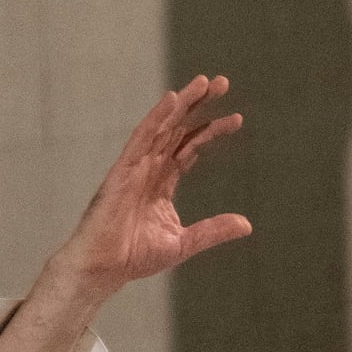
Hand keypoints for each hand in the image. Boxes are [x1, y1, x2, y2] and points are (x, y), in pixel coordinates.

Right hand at [53, 76, 250, 299]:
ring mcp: (135, 167)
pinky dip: (156, 118)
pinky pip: (141, 138)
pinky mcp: (122, 170)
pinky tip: (172, 100)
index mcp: (162, 183)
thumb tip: (247, 225)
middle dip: (199, 105)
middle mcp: (149, 169)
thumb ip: (213, 230)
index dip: (210, 131)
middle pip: (178, 129)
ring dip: (183, 103)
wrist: (103, 268)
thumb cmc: (133, 257)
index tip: (236, 118)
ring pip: (162, 127)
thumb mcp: (183, 243)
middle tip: (223, 82)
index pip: (189, 148)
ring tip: (205, 83)